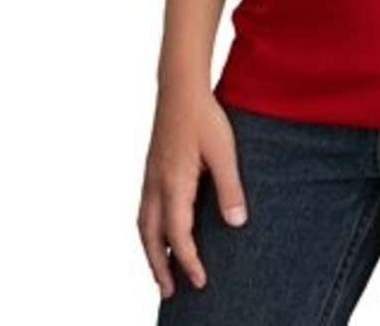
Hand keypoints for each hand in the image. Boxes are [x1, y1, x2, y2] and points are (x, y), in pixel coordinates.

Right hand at [137, 87, 248, 298]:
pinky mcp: (151, 167)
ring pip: (143, 224)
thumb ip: (230, 189)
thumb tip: (236, 224)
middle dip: (158, 267)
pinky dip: (148, 230)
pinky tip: (158, 230)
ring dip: (150, 250)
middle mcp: (156, 185)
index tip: (200, 282)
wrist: (180, 87)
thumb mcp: (224, 152)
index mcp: (173, 184)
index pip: (177, 236)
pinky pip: (143, 209)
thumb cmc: (203, 117)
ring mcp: (150, 176)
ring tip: (160, 269)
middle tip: (169, 292)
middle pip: (150, 238)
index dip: (189, 262)